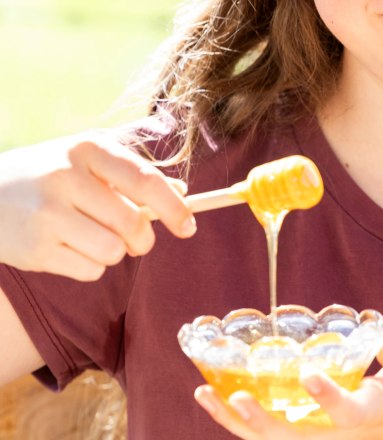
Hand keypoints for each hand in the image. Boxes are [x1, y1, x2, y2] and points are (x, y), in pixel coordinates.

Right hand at [0, 132, 195, 280]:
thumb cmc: (50, 177)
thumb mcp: (87, 162)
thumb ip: (134, 175)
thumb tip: (183, 193)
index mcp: (87, 149)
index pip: (145, 181)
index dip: (175, 208)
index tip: (189, 227)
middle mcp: (65, 177)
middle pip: (133, 223)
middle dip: (143, 239)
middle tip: (136, 240)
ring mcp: (47, 214)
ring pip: (114, 251)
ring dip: (113, 252)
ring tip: (91, 237)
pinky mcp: (35, 248)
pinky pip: (91, 271)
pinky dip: (90, 266)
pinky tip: (68, 247)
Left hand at [194, 334, 382, 439]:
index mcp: (370, 413)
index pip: (348, 413)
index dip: (328, 398)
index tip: (310, 375)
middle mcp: (336, 433)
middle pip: (295, 438)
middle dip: (264, 423)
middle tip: (238, 397)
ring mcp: (317, 435)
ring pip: (273, 439)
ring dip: (237, 422)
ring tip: (205, 395)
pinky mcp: (304, 431)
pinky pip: (266, 431)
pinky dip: (236, 419)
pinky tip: (210, 397)